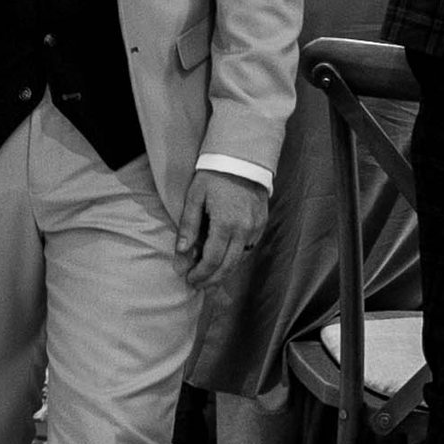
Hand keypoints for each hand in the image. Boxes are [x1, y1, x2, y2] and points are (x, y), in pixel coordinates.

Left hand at [173, 167, 267, 287]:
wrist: (242, 158)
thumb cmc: (213, 175)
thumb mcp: (194, 197)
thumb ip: (189, 225)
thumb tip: (182, 251)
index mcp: (225, 223)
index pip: (213, 259)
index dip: (201, 273)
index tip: (189, 279)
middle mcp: (244, 229)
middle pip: (229, 265)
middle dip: (213, 279)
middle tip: (199, 286)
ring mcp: (256, 227)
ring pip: (240, 259)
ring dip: (225, 272)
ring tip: (210, 279)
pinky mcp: (262, 223)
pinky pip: (249, 247)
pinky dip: (236, 257)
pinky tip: (224, 260)